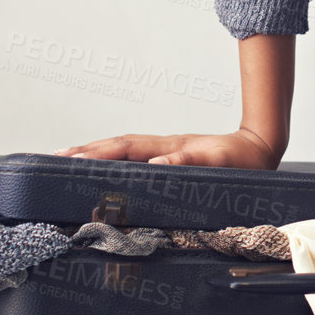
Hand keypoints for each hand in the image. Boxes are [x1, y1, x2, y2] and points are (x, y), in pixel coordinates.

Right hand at [52, 126, 279, 168]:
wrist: (260, 148)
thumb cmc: (240, 160)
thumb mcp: (218, 163)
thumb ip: (188, 162)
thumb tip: (157, 163)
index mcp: (169, 147)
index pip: (125, 148)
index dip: (98, 153)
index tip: (71, 157)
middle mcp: (162, 147)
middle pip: (116, 146)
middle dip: (86, 150)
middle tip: (54, 156)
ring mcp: (164, 151)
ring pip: (122, 150)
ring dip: (96, 153)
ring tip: (67, 159)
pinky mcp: (169, 158)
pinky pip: (133, 158)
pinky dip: (113, 160)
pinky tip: (102, 168)